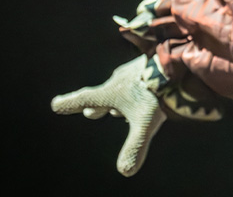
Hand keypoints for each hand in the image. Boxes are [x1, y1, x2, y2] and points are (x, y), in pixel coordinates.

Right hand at [52, 55, 166, 175]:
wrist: (176, 62)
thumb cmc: (157, 92)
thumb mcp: (145, 123)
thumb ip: (135, 146)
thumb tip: (126, 171)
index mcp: (111, 93)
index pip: (84, 100)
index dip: (70, 104)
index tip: (55, 105)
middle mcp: (118, 80)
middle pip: (103, 95)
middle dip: (98, 105)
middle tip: (91, 112)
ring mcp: (134, 70)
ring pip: (123, 88)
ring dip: (120, 98)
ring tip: (122, 108)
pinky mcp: (150, 63)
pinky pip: (140, 79)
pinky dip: (139, 87)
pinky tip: (148, 90)